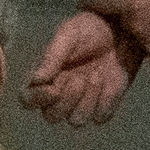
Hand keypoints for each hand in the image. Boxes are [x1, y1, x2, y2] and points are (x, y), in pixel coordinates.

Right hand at [26, 9, 137, 125]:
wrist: (121, 30)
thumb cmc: (89, 29)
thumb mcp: (68, 36)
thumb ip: (51, 57)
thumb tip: (36, 79)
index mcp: (44, 78)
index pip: (28, 99)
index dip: (37, 99)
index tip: (52, 90)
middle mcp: (59, 95)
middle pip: (52, 116)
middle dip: (66, 100)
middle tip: (78, 78)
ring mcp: (82, 103)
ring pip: (76, 120)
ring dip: (86, 101)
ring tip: (96, 74)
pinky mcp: (104, 105)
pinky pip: (100, 116)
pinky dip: (104, 100)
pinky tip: (108, 79)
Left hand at [85, 0, 149, 74]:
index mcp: (132, 1)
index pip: (100, 0)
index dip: (91, 1)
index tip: (84, 2)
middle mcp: (134, 26)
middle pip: (121, 24)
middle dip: (128, 19)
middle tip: (147, 11)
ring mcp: (147, 47)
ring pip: (139, 40)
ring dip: (146, 33)